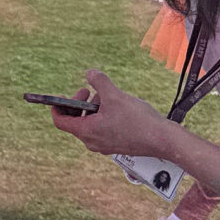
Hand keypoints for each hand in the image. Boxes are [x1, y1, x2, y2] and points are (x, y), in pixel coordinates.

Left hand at [43, 67, 168, 159]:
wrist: (162, 139)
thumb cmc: (137, 120)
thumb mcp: (114, 95)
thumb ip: (99, 82)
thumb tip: (90, 73)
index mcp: (86, 131)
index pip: (60, 121)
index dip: (58, 106)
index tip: (63, 96)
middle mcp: (92, 142)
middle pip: (75, 122)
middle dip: (79, 104)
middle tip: (88, 91)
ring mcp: (104, 145)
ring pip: (89, 124)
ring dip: (93, 108)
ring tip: (107, 96)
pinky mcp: (115, 145)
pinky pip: (101, 129)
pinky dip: (103, 116)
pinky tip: (118, 106)